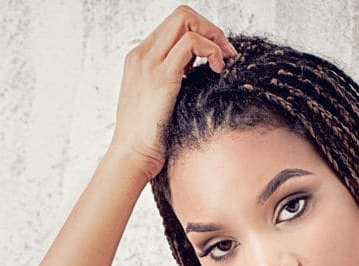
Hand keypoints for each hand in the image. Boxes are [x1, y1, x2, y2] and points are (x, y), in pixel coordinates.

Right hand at [110, 5, 236, 179]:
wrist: (131, 156)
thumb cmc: (149, 137)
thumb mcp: (159, 101)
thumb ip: (172, 82)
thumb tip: (195, 77)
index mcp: (140, 58)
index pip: (175, 25)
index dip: (202, 33)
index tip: (218, 56)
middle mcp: (142, 55)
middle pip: (181, 15)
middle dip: (211, 29)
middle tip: (227, 54)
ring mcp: (149, 63)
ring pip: (186, 21)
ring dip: (215, 37)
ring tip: (224, 62)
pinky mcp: (162, 77)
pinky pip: (191, 44)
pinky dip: (211, 50)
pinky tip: (218, 69)